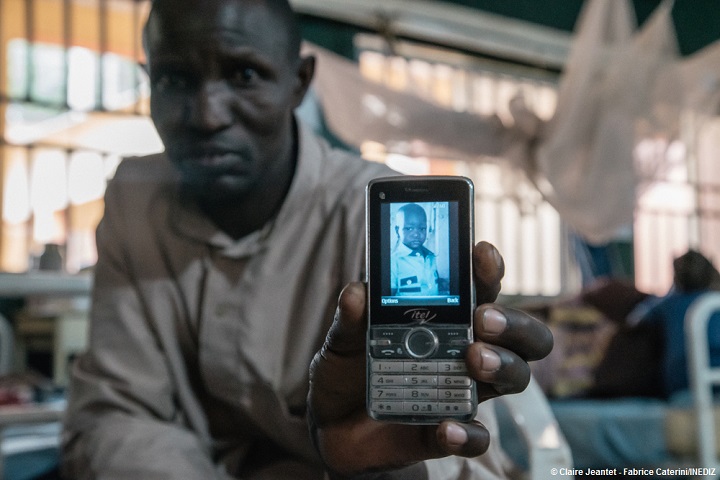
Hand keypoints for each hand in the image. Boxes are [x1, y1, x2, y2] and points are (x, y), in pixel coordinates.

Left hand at [307, 241, 552, 477]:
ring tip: (474, 358)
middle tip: (483, 318)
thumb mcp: (343, 339)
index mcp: (447, 319)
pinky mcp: (446, 433)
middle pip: (520, 335)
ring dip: (503, 365)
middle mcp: (465, 351)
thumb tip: (357, 292)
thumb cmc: (348, 368)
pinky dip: (468, 434)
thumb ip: (351, 318)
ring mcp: (461, 392)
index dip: (488, 270)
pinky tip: (446, 427)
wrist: (329, 424)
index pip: (483, 289)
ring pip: (513, 377)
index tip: (481, 254)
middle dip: (512, 323)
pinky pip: (476, 438)